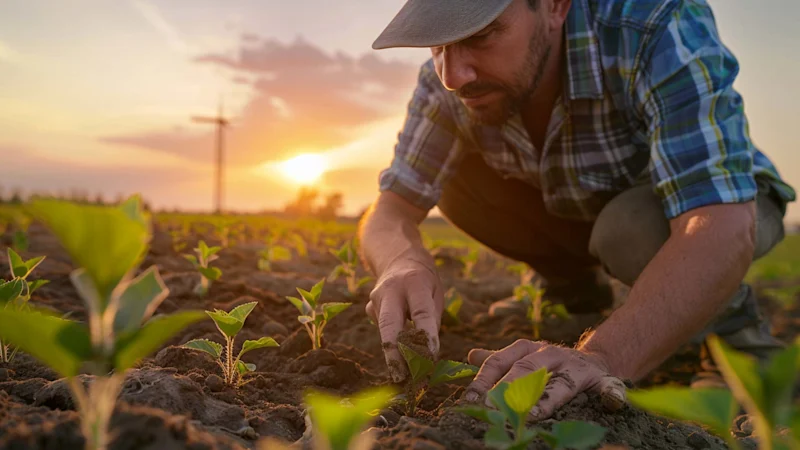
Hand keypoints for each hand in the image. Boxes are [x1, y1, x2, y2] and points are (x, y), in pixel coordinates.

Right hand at [366, 254, 443, 381]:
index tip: (430, 359)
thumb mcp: (436, 294)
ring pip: (385, 331)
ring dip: (394, 355)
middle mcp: (391, 289)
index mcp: (414, 282)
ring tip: (405, 377)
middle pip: (390, 325)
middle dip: (395, 353)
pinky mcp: (369, 307)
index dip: (426, 337)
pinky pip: (382, 329)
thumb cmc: (424, 282)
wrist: (398, 258)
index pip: (421, 313)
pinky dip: (392, 342)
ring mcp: (376, 297)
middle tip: (401, 378)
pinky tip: (399, 346)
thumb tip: (426, 355)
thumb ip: (431, 321)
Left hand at [464, 340, 626, 419]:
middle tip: (493, 409)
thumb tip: (470, 356)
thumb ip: (500, 360)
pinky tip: (614, 402)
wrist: (592, 360)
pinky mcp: (601, 379)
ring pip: (561, 382)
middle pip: (527, 370)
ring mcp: (576, 367)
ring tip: (533, 415)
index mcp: (528, 349)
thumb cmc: (550, 364)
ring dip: (548, 399)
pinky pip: (609, 386)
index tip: (471, 400)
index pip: (500, 362)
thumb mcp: (524, 356)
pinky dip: (612, 394)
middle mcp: (550, 354)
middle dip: (509, 390)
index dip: (485, 380)